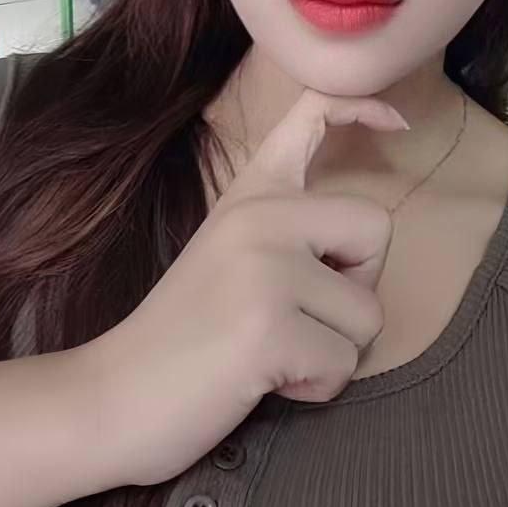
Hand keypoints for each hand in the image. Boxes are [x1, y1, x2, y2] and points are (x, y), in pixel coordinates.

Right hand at [87, 88, 409, 485]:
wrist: (113, 399)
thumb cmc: (186, 337)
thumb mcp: (230, 252)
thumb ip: (286, 228)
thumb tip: (367, 236)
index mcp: (250, 193)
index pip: (314, 113)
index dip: (361, 107)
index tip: (394, 124)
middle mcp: (260, 216)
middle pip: (377, 229)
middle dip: (359, 288)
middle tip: (297, 315)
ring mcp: (265, 269)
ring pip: (368, 314)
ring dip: (332, 351)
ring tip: (270, 353)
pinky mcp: (270, 329)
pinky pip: (344, 364)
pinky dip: (314, 388)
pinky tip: (263, 380)